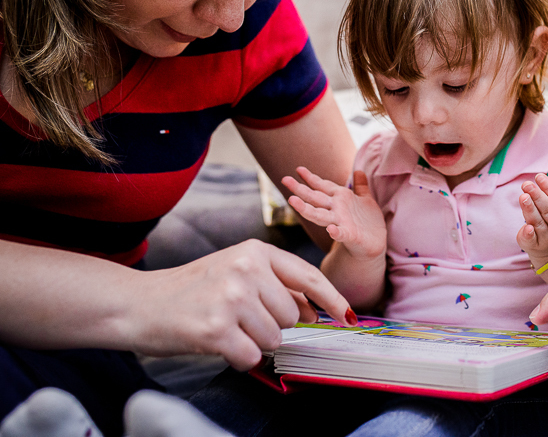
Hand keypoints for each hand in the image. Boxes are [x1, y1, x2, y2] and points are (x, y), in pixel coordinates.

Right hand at [128, 239, 354, 370]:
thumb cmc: (192, 290)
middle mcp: (246, 269)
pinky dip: (238, 357)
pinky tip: (217, 342)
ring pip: (274, 338)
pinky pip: (251, 356)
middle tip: (240, 319)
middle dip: (273, 326)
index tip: (349, 316)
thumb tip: (318, 310)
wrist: (138, 304)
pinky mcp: (216, 329)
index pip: (308, 276)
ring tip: (225, 327)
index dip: (332, 299)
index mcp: (254, 251)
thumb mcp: (236, 272)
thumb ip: (277, 286)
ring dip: (254, 342)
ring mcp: (231, 298)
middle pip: (293, 315)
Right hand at [283, 167, 386, 259]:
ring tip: (292, 200)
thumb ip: (361, 187)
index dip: (310, 178)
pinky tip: (331, 229)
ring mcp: (340, 223)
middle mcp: (336, 211)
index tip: (298, 169)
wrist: (374, 245)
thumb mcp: (365, 200)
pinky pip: (341, 233)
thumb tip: (359, 171)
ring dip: (306, 209)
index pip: (322, 187)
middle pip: (315, 198)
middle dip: (300, 189)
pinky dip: (335, 232)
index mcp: (339, 199)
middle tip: (285, 179)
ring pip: (320, 215)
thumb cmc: (367, 223)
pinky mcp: (350, 235)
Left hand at [517, 163, 547, 260]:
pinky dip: (528, 234)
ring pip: (538, 223)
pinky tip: (525, 227)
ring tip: (522, 196)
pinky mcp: (534, 245)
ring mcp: (547, 238)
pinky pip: (531, 241)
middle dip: (538, 197)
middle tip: (526, 184)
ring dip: (530, 210)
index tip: (539, 176)